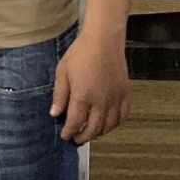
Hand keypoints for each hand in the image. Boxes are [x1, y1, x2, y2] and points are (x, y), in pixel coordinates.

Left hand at [51, 27, 133, 142]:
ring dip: (99, 133)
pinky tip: (108, 123)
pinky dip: (116, 124)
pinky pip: (123, 116)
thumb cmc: (81, 53)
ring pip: (109, 126)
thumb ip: (59, 95)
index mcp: (83, 96)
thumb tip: (55, 113)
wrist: (103, 40)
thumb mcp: (62, 72)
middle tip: (76, 139)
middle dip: (83, 137)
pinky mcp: (125, 94)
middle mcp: (100, 101)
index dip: (69, 132)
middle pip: (93, 129)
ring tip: (91, 132)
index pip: (75, 122)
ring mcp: (115, 98)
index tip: (65, 135)